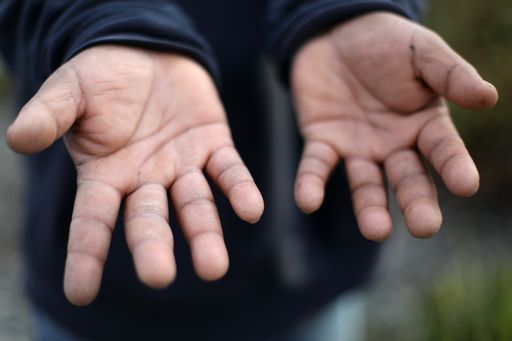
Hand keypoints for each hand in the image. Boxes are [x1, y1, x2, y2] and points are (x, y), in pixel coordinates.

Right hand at [7, 46, 263, 304]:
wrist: (146, 50)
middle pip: (148, 220)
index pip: (93, 220)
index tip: (80, 293)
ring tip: (213, 267)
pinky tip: (252, 210)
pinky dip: (239, 190)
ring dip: (205, 234)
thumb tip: (17, 138)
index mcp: (105, 174)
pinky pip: (228, 171)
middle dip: (154, 247)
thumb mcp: (70, 90)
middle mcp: (145, 179)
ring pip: (195, 206)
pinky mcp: (213, 145)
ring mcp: (182, 165)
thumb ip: (50, 115)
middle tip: (159, 277)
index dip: (87, 254)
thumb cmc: (102, 76)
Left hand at [291, 13, 496, 239]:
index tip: (466, 185)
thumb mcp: (421, 52)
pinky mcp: (323, 142)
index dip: (455, 166)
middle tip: (425, 227)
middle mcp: (394, 144)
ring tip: (376, 230)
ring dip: (369, 208)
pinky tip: (307, 202)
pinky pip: (317, 166)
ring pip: (366, 184)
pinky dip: (311, 183)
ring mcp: (358, 147)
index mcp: (424, 124)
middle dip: (416, 203)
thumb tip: (489, 97)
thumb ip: (451, 75)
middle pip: (408, 179)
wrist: (336, 33)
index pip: (443, 149)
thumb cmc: (385, 42)